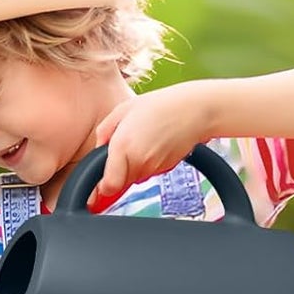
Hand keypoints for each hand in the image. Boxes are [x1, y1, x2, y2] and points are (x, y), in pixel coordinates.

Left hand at [86, 85, 214, 209]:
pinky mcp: (165, 170)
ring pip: (134, 178)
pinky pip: (148, 172)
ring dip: (133, 166)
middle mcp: (137, 161)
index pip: (108, 186)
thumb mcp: (123, 110)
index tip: (100, 184)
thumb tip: (98, 150)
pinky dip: (147, 163)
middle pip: (120, 183)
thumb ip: (104, 132)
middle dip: (117, 171)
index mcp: (122, 146)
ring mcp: (153, 168)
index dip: (102, 187)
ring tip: (142, 141)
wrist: (196, 109)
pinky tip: (154, 144)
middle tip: (125, 149)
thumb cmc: (161, 105)